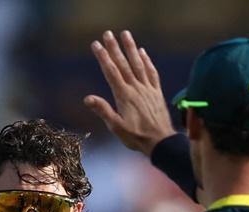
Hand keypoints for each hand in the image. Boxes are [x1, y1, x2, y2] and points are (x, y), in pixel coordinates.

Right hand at [84, 30, 175, 155]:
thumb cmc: (136, 137)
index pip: (111, 72)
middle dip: (114, 48)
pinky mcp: (156, 92)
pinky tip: (143, 52)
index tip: (96, 45)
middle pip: (123, 64)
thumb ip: (103, 111)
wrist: (161, 142)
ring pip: (138, 64)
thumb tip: (87, 98)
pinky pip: (151, 73)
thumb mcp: (116, 127)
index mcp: (124, 96)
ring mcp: (147, 89)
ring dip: (131, 48)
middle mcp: (136, 88)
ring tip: (125, 34)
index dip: (103, 57)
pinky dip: (147, 61)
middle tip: (107, 34)